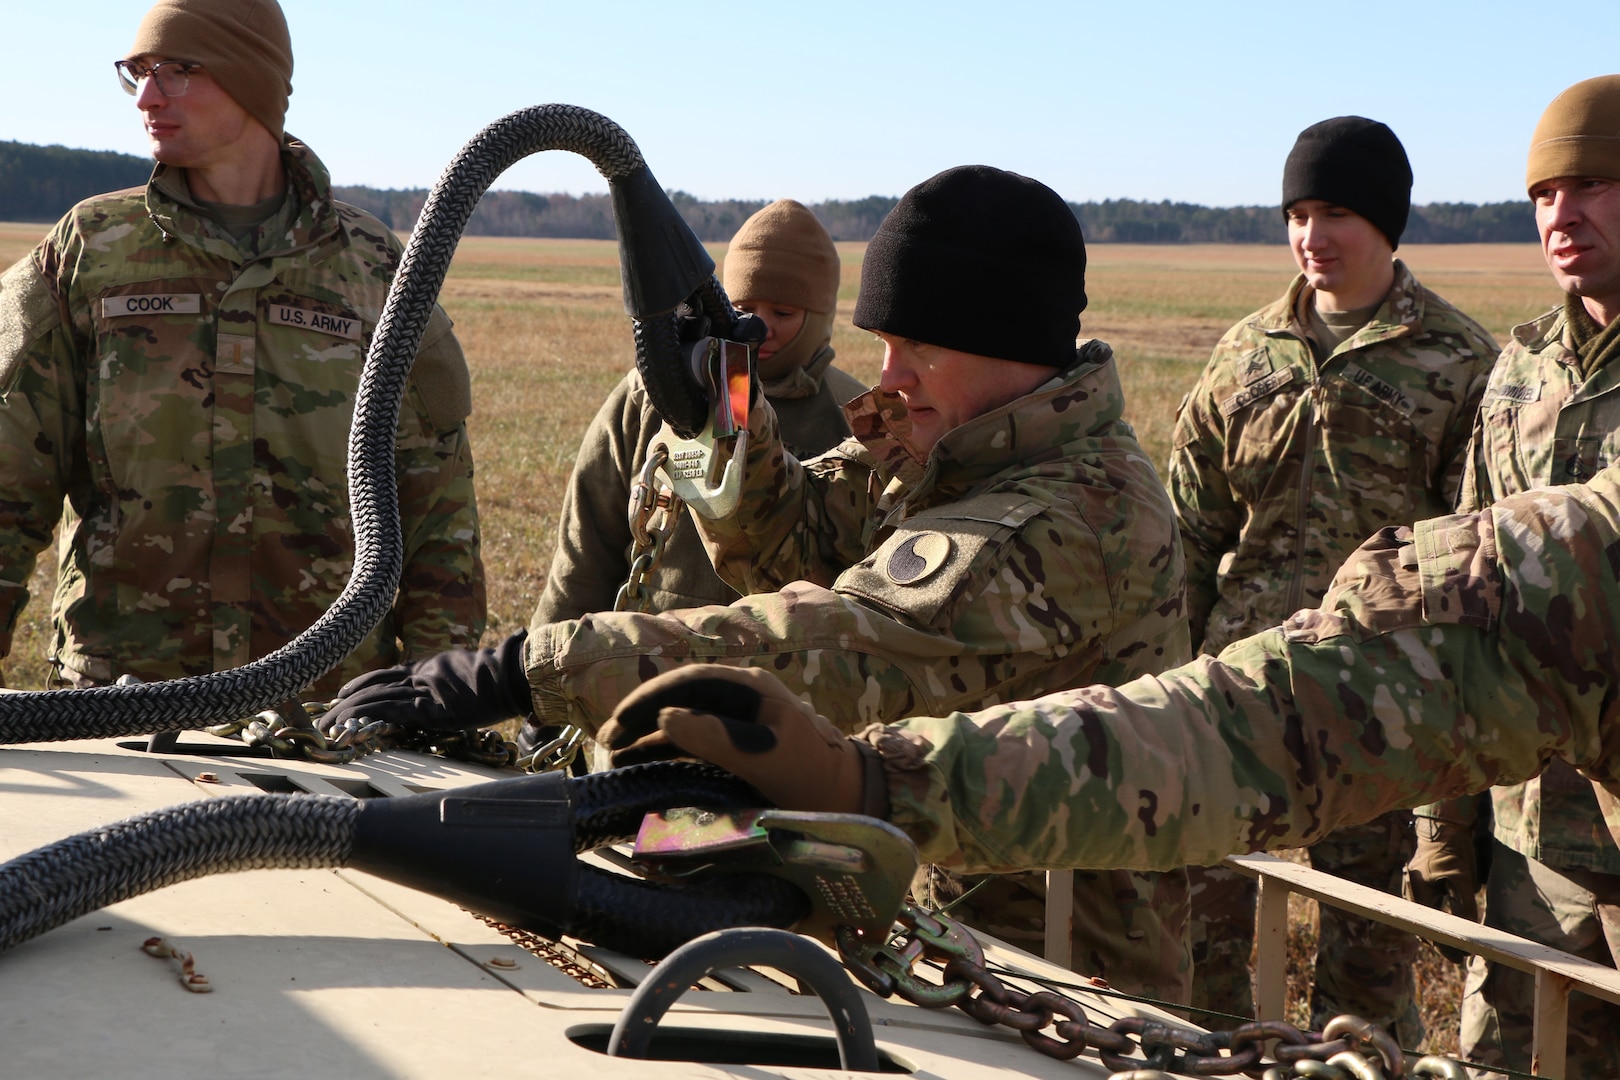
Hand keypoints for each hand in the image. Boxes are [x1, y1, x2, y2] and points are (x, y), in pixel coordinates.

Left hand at [319, 631, 530, 737]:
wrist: (511, 675)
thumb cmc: (501, 674)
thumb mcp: (472, 670)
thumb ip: (456, 677)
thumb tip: (457, 684)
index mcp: (430, 666)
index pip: (387, 674)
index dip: (362, 684)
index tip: (343, 693)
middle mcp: (421, 675)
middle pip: (375, 687)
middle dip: (346, 703)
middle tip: (324, 717)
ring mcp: (424, 691)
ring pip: (376, 699)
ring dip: (348, 713)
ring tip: (327, 727)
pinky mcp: (429, 708)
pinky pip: (392, 712)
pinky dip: (369, 718)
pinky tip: (351, 725)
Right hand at [598, 664, 884, 816]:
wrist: (850, 803)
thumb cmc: (814, 777)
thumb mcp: (767, 757)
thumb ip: (718, 737)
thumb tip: (666, 719)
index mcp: (751, 689)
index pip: (689, 681)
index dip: (649, 697)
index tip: (619, 721)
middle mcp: (741, 700)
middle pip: (680, 698)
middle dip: (641, 716)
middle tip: (607, 741)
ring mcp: (738, 724)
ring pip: (683, 722)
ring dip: (647, 736)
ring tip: (614, 756)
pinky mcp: (736, 750)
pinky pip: (693, 744)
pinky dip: (665, 752)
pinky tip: (641, 765)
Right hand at [1404, 816, 1479, 962]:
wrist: (1443, 831)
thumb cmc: (1454, 852)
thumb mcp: (1462, 879)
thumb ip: (1463, 905)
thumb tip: (1468, 931)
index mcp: (1418, 890)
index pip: (1429, 927)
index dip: (1445, 945)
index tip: (1461, 957)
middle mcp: (1410, 891)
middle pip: (1422, 926)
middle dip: (1440, 943)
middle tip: (1460, 957)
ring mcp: (1411, 888)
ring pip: (1421, 919)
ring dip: (1436, 934)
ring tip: (1454, 947)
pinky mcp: (1416, 886)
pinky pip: (1422, 911)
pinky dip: (1433, 922)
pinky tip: (1445, 928)